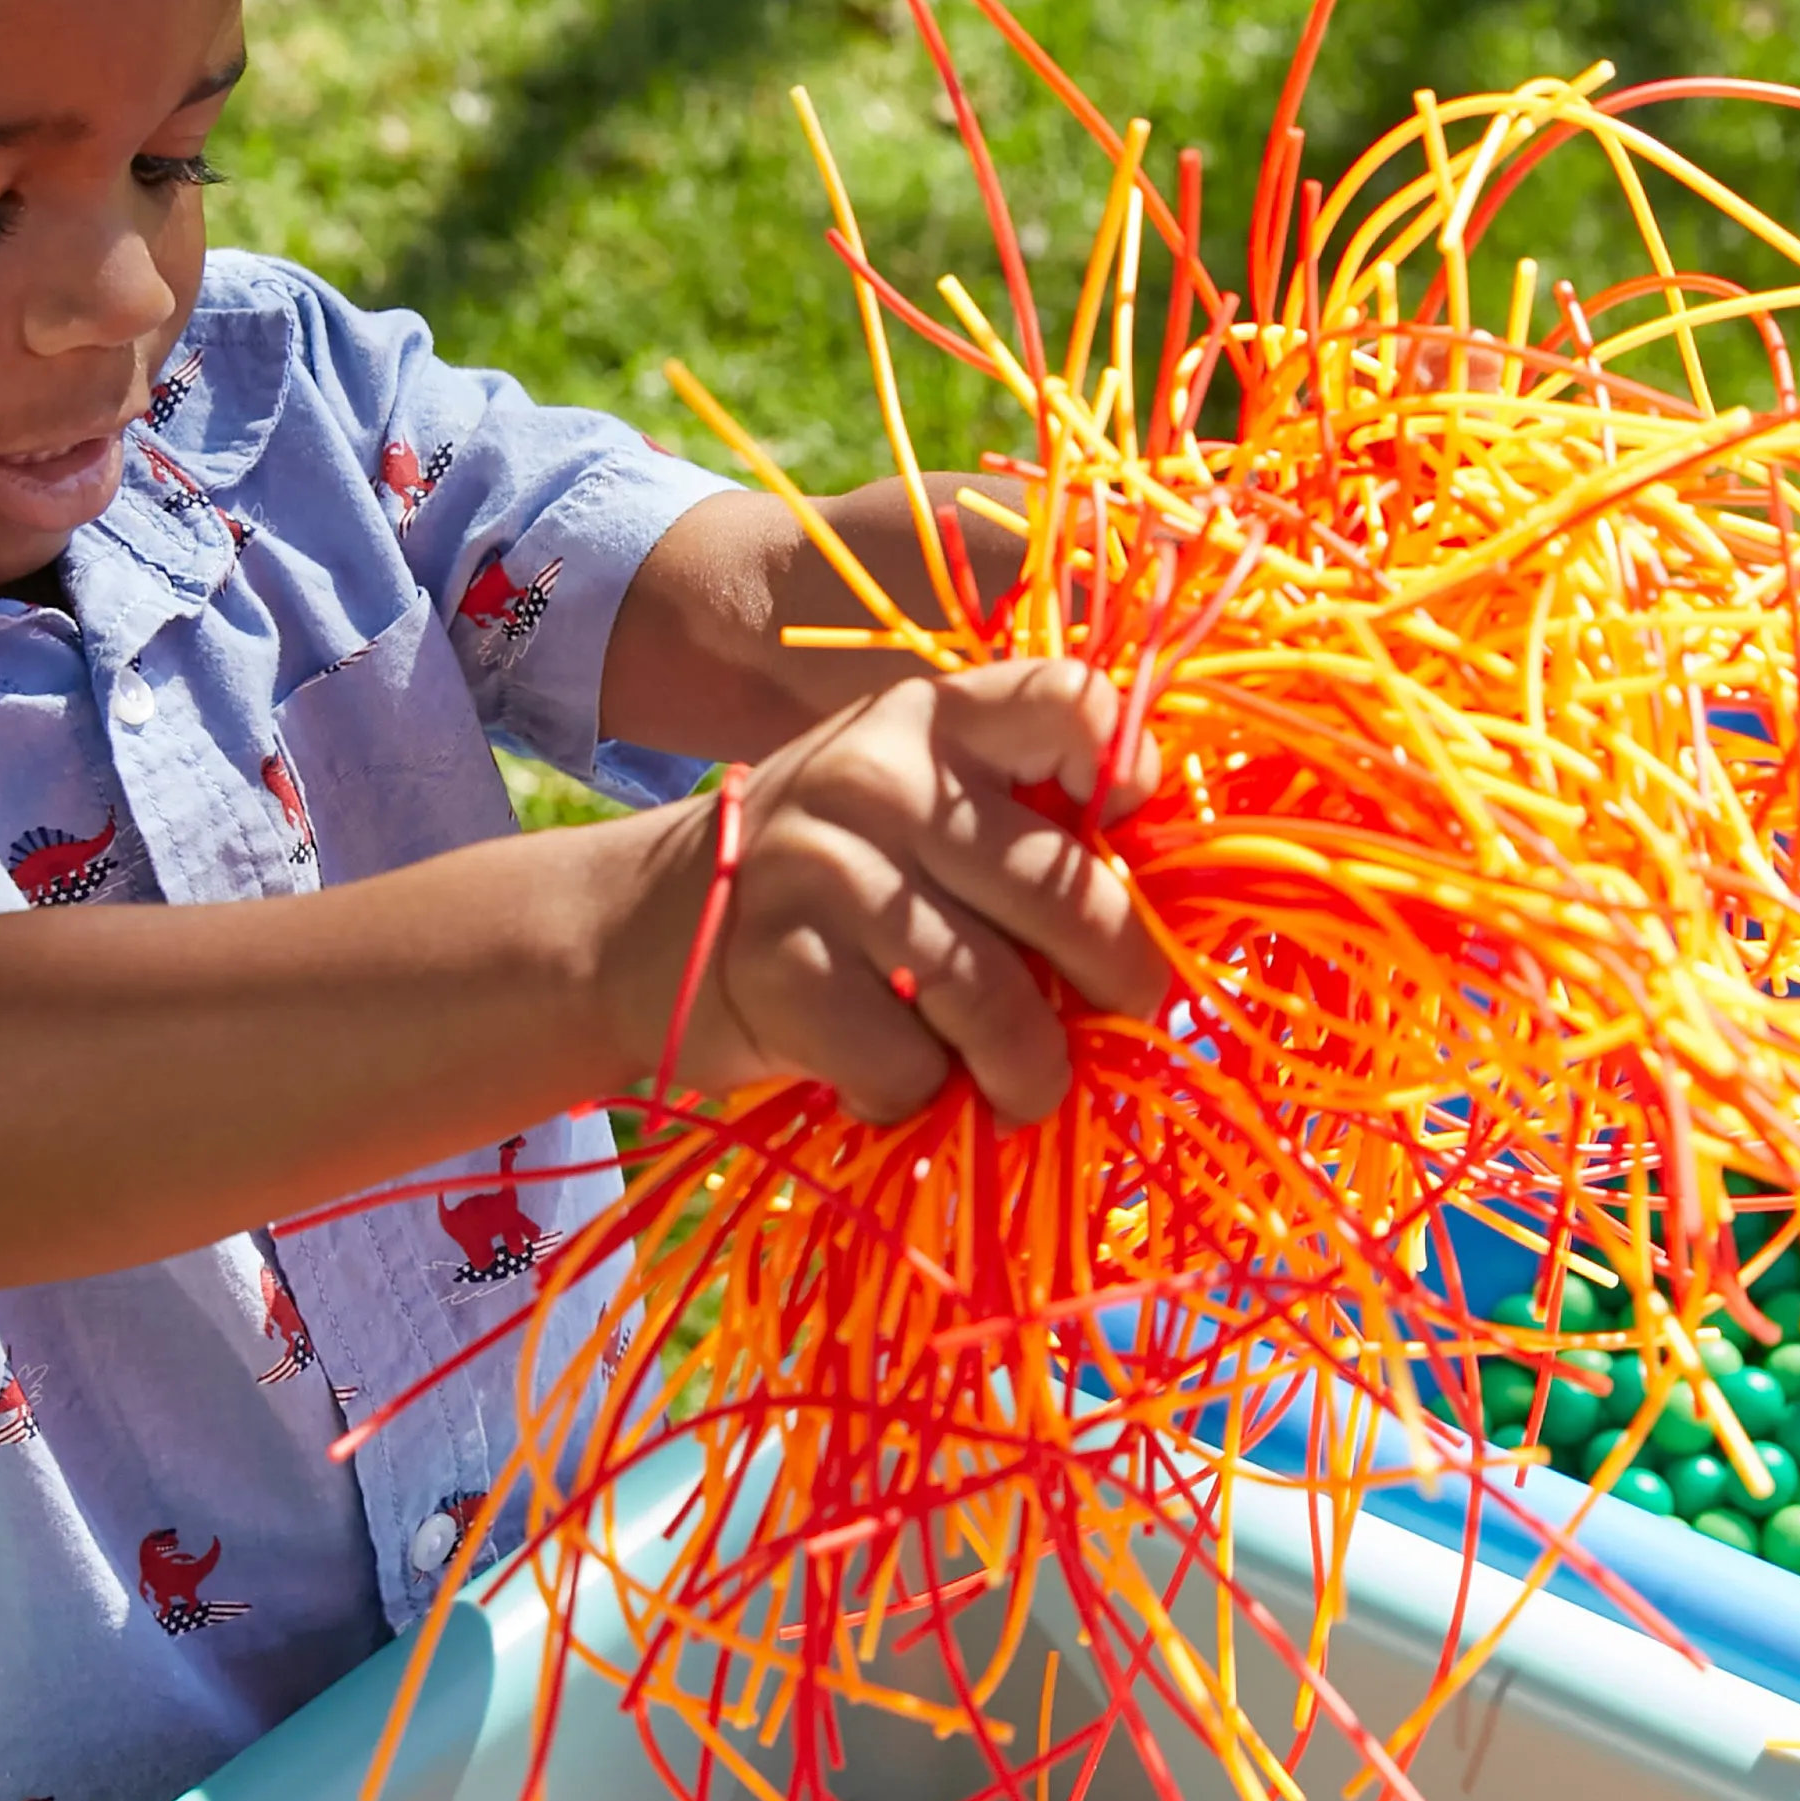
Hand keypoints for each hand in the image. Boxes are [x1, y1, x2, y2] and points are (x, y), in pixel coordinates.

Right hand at [621, 663, 1164, 1124]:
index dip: (1123, 767)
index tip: (1126, 828)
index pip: (1068, 704)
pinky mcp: (781, 969)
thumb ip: (1014, 819)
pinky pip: (908, 1065)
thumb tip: (1155, 921)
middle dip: (1118, 978)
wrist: (643, 931)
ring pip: (994, 1001)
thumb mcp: (907, 803)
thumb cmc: (826, 876)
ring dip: (1027, 1071)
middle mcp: (878, 777)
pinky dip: (916, 1097)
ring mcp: (821, 871)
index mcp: (932, 719)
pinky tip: (892, 1080)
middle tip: (1126, 1016)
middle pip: (1062, 890)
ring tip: (1024, 1088)